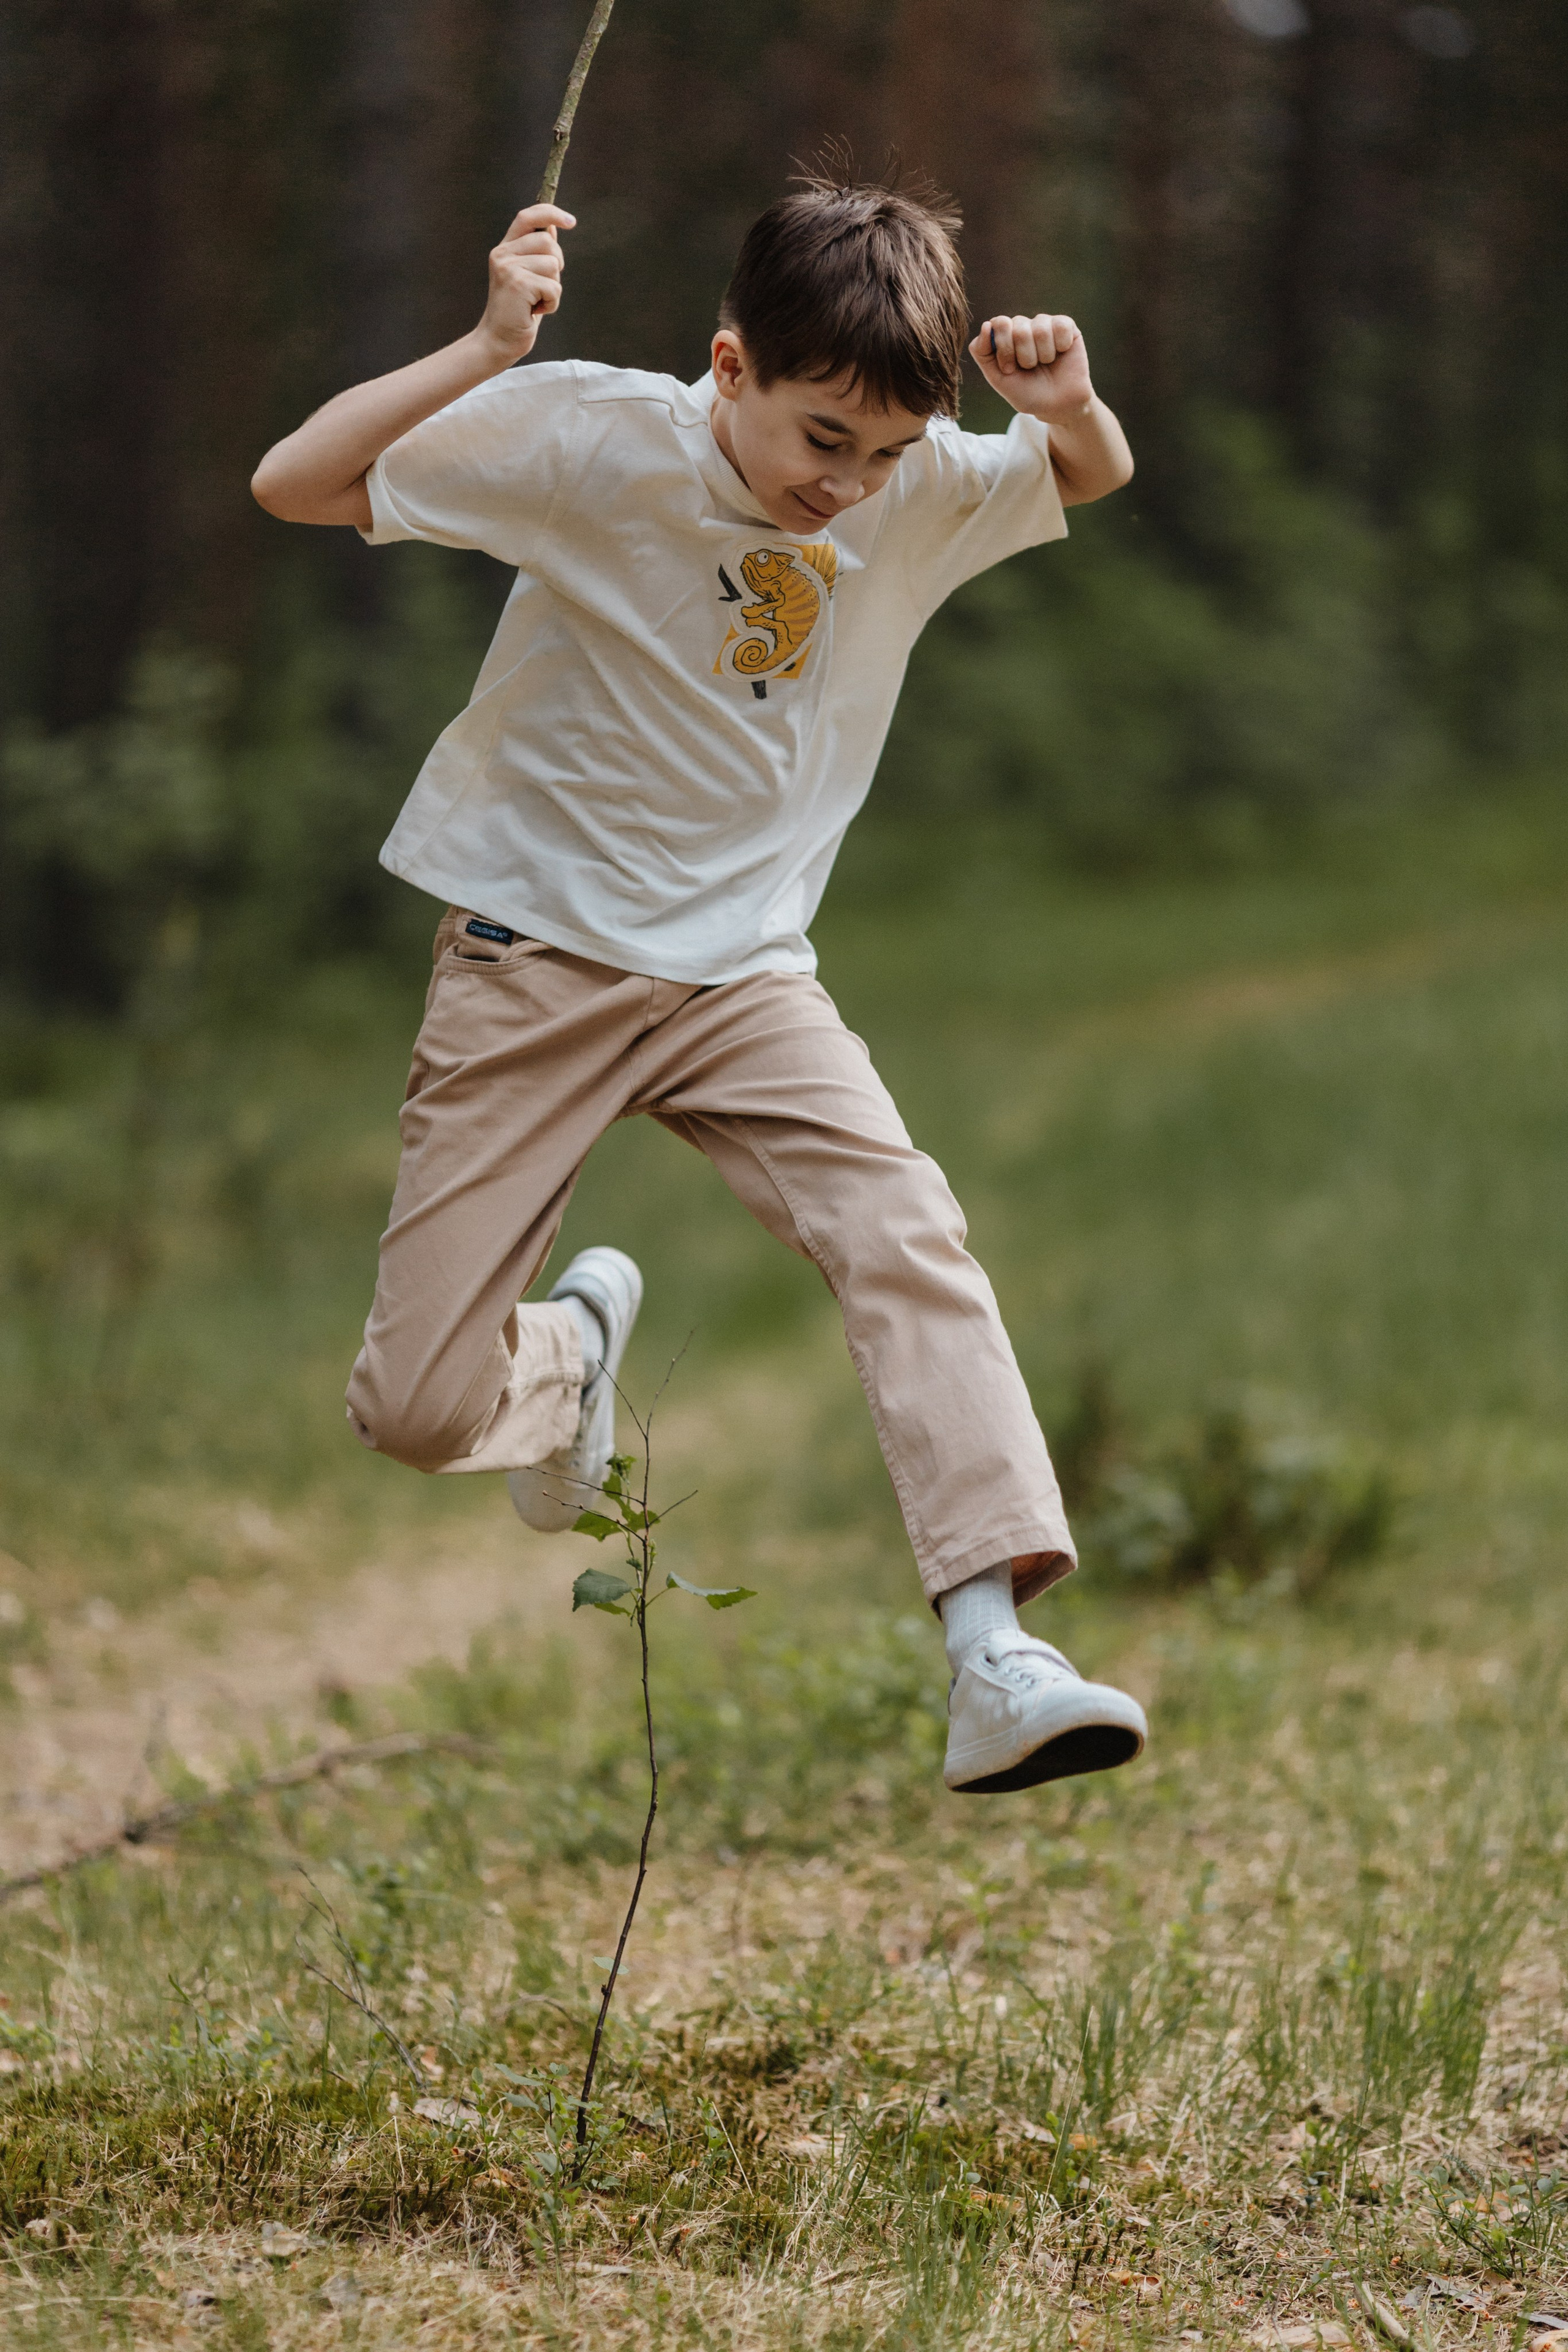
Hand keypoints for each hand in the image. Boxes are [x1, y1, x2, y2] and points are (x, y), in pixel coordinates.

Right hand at [476, 204, 575, 363]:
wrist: (499, 341)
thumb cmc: (518, 312)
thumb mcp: (528, 277)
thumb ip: (537, 253)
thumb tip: (553, 226)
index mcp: (505, 248)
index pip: (528, 217)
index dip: (550, 213)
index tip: (571, 221)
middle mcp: (503, 254)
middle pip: (548, 241)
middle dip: (556, 265)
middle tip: (542, 287)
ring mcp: (508, 267)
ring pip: (553, 264)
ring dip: (553, 288)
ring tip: (535, 301)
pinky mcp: (518, 284)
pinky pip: (554, 287)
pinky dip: (551, 303)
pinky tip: (534, 311)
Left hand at [969, 312, 1093, 422]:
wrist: (1058, 406)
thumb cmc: (1028, 393)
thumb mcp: (998, 378)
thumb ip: (982, 353)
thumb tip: (986, 325)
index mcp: (1005, 337)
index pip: (998, 324)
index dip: (1004, 348)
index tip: (1009, 369)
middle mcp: (1023, 327)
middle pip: (1017, 325)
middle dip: (1023, 354)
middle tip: (1029, 368)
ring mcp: (1044, 324)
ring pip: (1039, 328)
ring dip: (1042, 354)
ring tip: (1045, 364)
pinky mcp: (1065, 325)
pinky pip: (1060, 325)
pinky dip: (1061, 345)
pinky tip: (1060, 353)